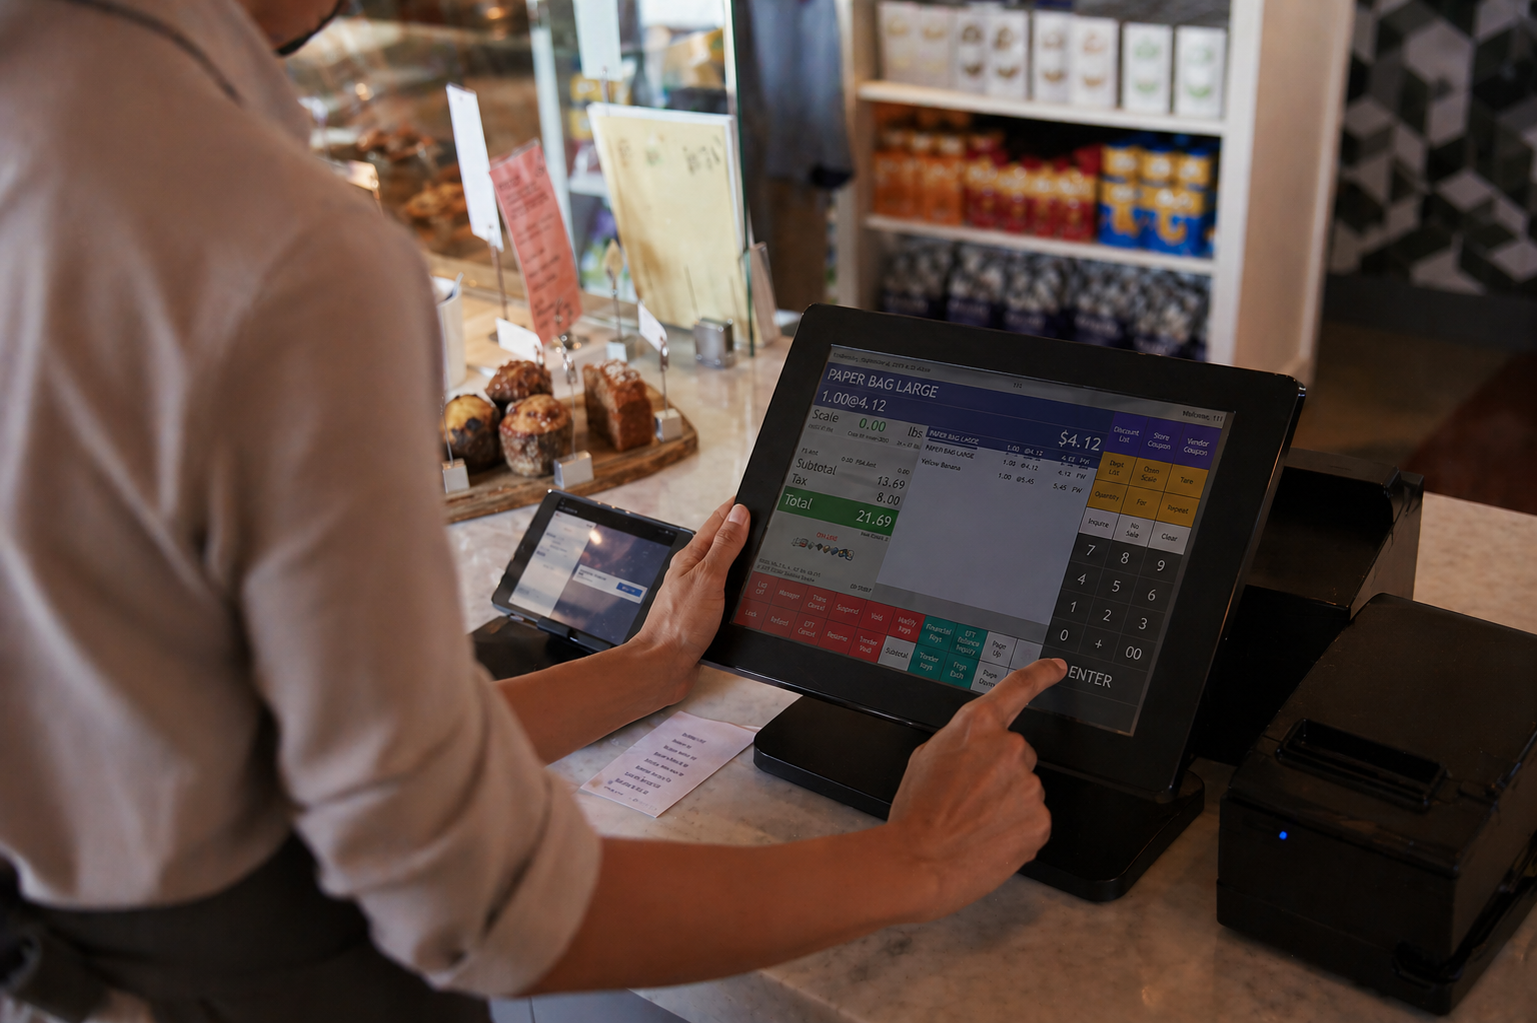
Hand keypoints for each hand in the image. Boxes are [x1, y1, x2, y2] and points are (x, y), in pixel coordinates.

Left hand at [631, 497, 750, 685]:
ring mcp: (699, 593)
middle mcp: (694, 573)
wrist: (664, 666)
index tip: (749, 496)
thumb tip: (739, 515)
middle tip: (757, 517)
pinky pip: (725, 591)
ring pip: (724, 568)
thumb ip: (725, 546)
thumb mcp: (708, 578)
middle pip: (721, 543)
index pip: (717, 523)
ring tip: (755, 546)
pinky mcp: (705, 614)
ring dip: (739, 557)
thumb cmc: (679, 625)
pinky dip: (738, 584)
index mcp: (691, 558)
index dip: (734, 508)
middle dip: (739, 529)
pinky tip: (747, 588)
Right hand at [885, 658, 1065, 920]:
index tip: (1057, 667)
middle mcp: (1009, 748)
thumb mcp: (926, 758)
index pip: (1018, 688)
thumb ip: (961, 744)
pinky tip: (989, 838)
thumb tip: (973, 752)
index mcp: (977, 726)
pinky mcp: (1040, 820)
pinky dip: (1016, 830)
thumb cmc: (916, 814)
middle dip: (1000, 774)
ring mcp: (1028, 785)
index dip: (1041, 674)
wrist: (918, 861)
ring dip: (1007, 804)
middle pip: (1018, 755)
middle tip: (969, 799)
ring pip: (1025, 790)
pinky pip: (1033, 820)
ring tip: (974, 823)